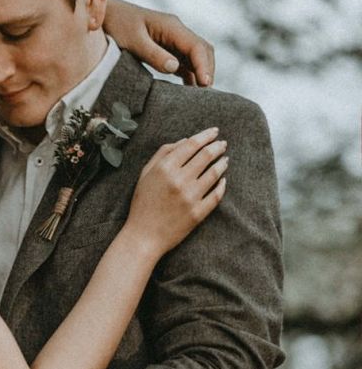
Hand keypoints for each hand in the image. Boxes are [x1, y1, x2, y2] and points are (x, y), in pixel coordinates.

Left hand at [104, 0, 214, 86]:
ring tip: (199, 97)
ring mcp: (173, 40)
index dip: (204, 65)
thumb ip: (153, 54)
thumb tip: (174, 67)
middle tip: (206, 96)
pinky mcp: (166, 48)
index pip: (196, 46)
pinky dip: (189, 75)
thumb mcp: (133, 41)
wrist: (106, 15)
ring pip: (196, 57)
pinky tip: (188, 90)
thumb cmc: (117, 25)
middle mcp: (176, 31)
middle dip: (206, 71)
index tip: (206, 84)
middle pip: (202, 51)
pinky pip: (184, 62)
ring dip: (200, 74)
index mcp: (171, 26)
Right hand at [125, 126, 227, 257]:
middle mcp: (179, 180)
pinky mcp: (198, 213)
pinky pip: (216, 194)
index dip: (205, 135)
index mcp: (164, 169)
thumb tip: (185, 141)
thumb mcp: (145, 175)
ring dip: (222, 163)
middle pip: (206, 156)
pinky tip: (223, 180)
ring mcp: (190, 197)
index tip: (214, 132)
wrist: (143, 236)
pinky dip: (222, 184)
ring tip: (225, 159)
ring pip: (214, 173)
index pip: (191, 145)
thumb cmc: (142, 204)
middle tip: (223, 144)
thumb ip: (163, 154)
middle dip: (217, 146)